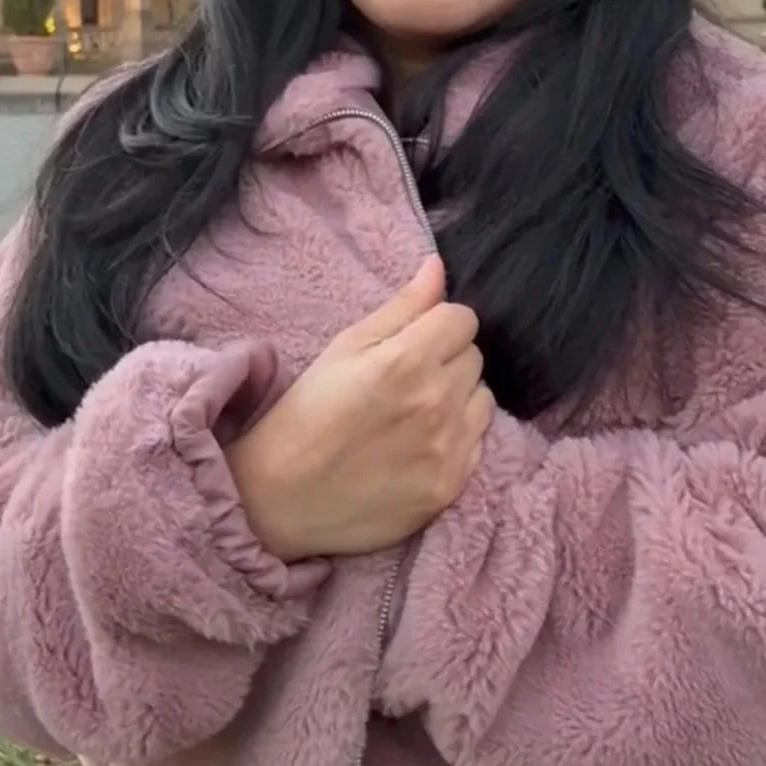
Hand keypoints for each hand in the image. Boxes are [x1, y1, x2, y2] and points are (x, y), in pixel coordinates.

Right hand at [225, 257, 493, 561]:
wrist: (282, 499)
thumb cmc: (307, 413)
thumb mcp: (345, 346)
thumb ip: (402, 306)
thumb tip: (438, 267)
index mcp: (408, 360)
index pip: (463, 318)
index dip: (438, 324)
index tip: (414, 339)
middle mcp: (437, 402)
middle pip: (474, 356)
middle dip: (446, 358)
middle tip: (406, 378)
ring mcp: (449, 447)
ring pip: (482, 397)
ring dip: (458, 397)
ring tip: (415, 411)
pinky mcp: (452, 485)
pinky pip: (480, 441)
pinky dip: (458, 436)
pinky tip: (420, 444)